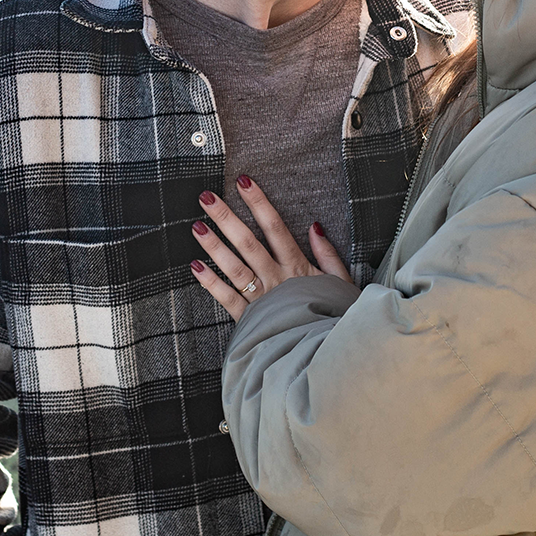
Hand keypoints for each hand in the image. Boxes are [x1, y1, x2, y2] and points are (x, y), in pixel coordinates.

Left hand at [191, 175, 353, 320]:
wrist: (325, 353)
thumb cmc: (334, 317)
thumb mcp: (340, 282)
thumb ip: (328, 254)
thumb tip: (314, 226)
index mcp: (297, 267)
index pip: (275, 227)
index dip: (259, 203)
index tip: (244, 182)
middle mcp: (275, 279)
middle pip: (248, 243)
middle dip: (226, 218)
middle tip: (207, 197)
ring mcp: (260, 299)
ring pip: (233, 268)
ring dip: (214, 246)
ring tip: (196, 226)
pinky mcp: (250, 319)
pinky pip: (227, 299)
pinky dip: (210, 283)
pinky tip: (195, 267)